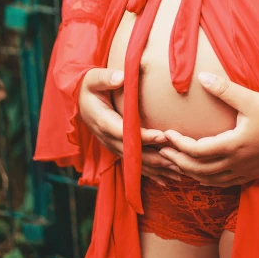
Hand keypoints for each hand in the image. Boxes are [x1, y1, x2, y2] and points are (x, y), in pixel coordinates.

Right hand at [78, 68, 183, 186]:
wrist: (80, 101)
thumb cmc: (90, 87)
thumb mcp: (94, 78)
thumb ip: (106, 78)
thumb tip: (121, 78)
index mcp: (102, 120)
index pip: (124, 132)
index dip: (143, 136)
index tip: (162, 135)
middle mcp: (107, 138)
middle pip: (132, 152)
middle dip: (155, 156)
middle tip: (177, 157)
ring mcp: (112, 146)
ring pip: (135, 162)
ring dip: (157, 168)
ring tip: (178, 172)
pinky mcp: (118, 149)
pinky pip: (134, 165)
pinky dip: (151, 173)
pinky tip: (167, 180)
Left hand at [158, 72, 258, 186]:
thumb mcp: (250, 99)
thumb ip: (225, 89)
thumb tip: (201, 77)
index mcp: (233, 146)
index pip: (196, 151)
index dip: (178, 144)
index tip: (167, 133)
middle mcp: (235, 164)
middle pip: (197, 170)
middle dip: (176, 161)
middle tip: (161, 150)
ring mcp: (242, 173)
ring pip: (207, 180)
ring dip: (188, 172)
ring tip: (175, 162)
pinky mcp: (250, 175)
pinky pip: (220, 184)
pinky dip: (205, 179)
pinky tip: (200, 172)